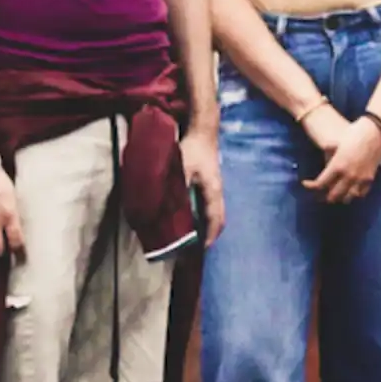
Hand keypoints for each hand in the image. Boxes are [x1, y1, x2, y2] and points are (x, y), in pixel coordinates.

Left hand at [180, 129, 225, 246]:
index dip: (210, 237)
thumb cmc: (193, 149)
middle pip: (217, 219)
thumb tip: (163, 211)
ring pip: (212, 212)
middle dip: (208, 235)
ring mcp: (213, 186)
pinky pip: (206, 204)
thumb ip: (175, 190)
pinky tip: (187, 215)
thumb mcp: (181, 170)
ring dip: (204, 224)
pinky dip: (200, 214)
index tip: (202, 251)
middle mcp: (216, 192)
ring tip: (190, 235)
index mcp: (213, 192)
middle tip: (194, 248)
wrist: (202, 129)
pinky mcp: (207, 181)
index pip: (216, 220)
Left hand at [303, 115, 380, 203]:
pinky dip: (354, 194)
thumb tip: (324, 151)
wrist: (375, 131)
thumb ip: (329, 151)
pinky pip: (360, 194)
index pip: (320, 184)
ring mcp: (360, 179)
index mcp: (337, 166)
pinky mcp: (370, 179)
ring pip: (347, 198)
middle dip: (324, 195)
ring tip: (335, 193)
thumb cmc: (354, 133)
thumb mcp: (337, 142)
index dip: (310, 186)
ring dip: (339, 197)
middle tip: (320, 192)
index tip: (306, 183)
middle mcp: (348, 176)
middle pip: (333, 195)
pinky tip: (350, 190)